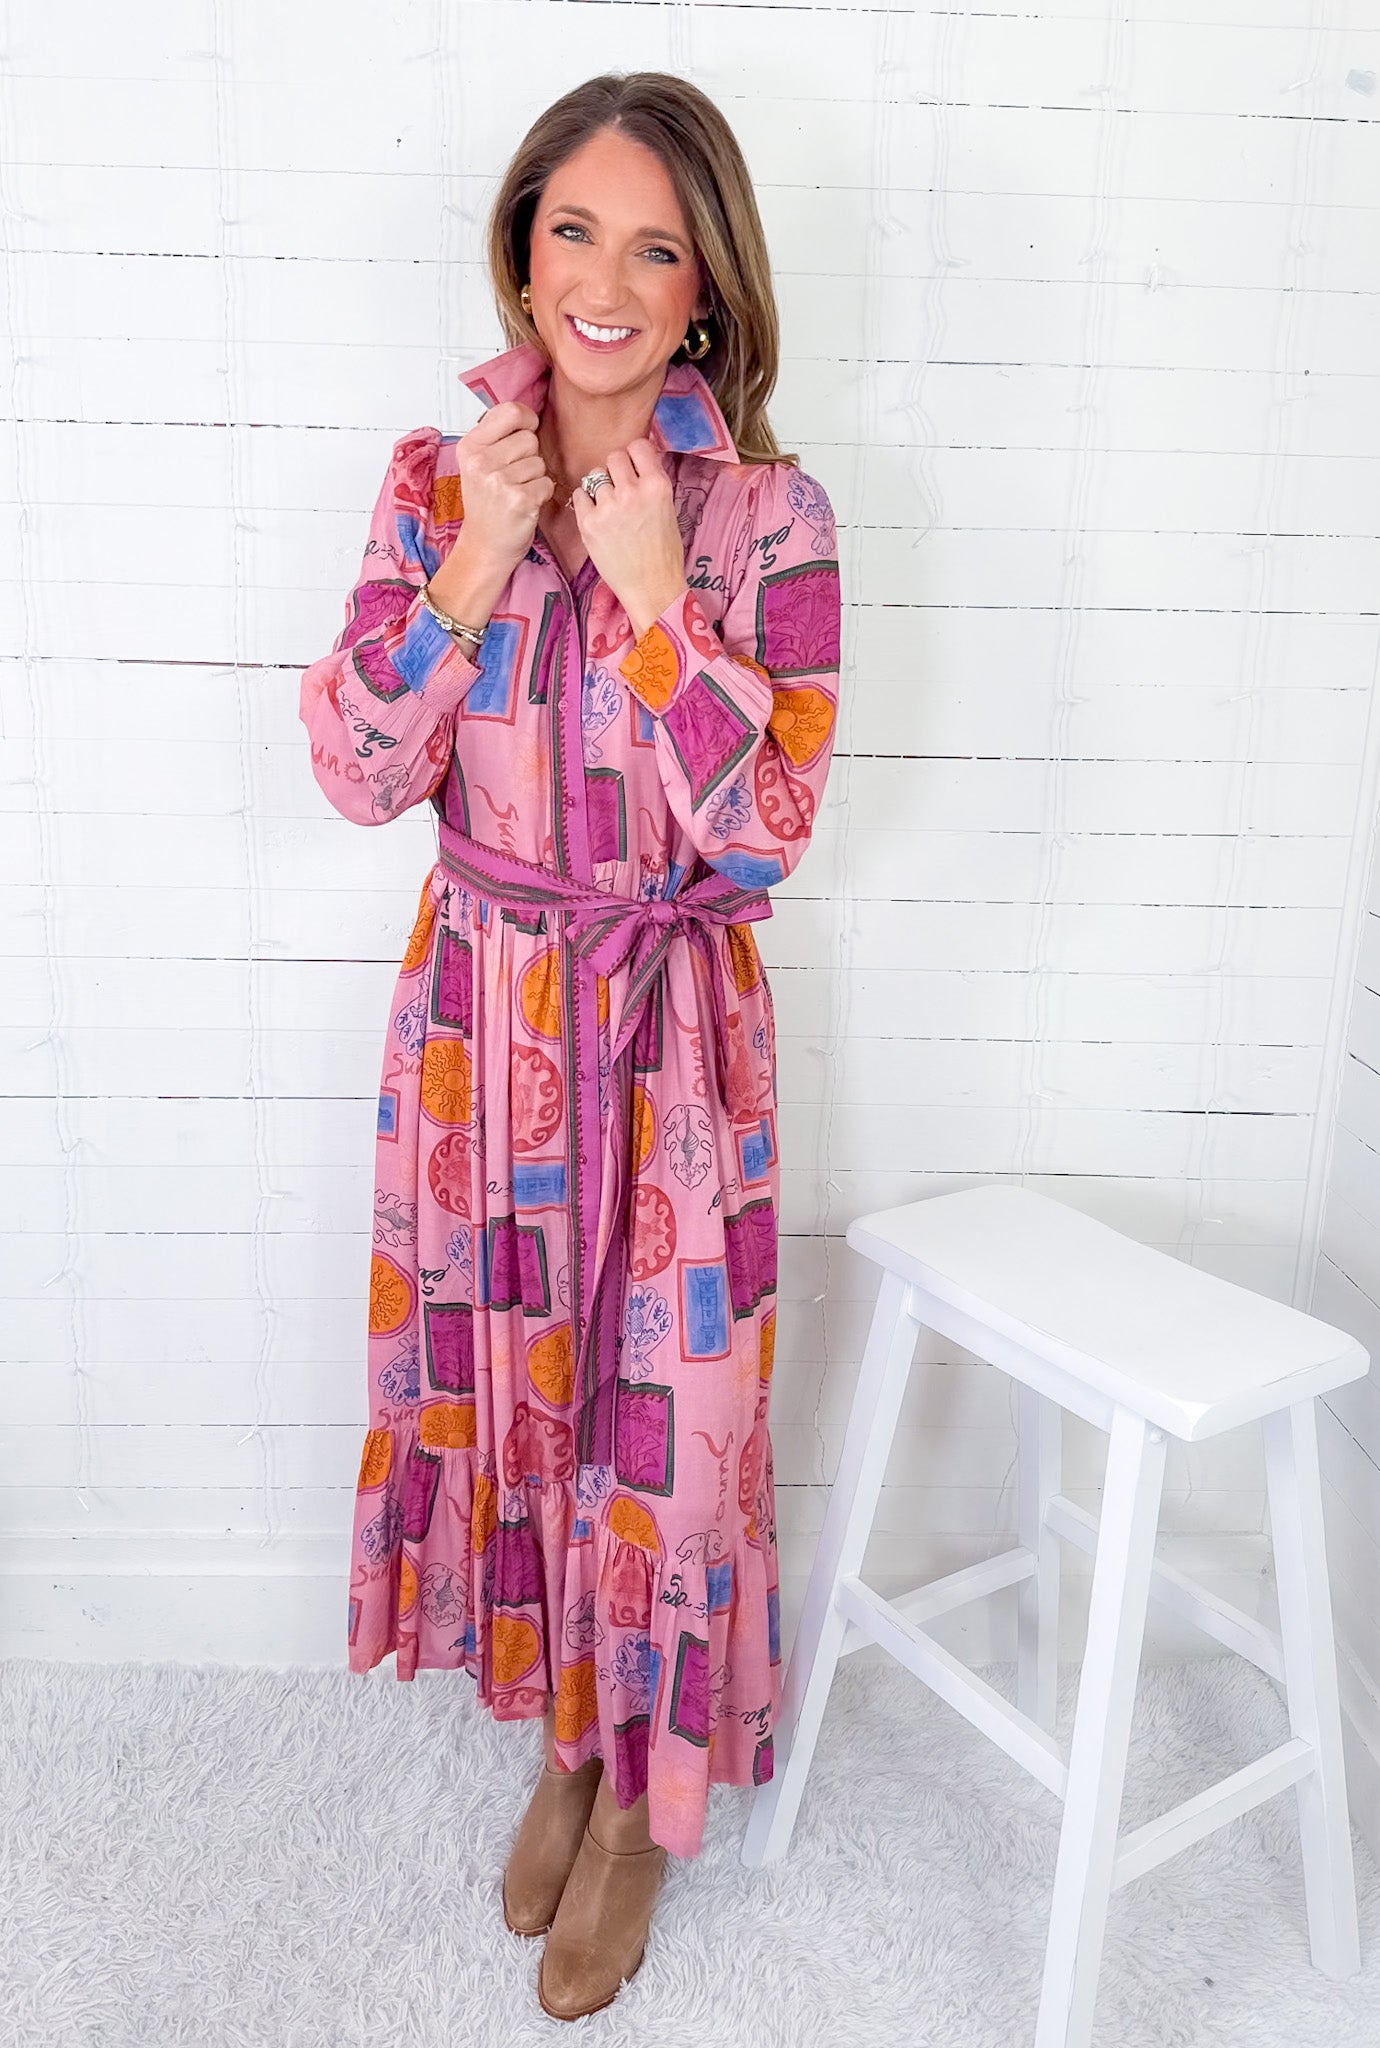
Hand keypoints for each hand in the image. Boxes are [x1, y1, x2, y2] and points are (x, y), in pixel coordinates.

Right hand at [451, 400, 555, 580]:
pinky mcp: (519, 500)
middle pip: (529, 438)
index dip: (527, 420)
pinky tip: (525, 503)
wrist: (485, 546)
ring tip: (517, 491)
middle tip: (513, 476)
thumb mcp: (478, 464)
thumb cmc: (487, 504)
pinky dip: (542, 494)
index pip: (510, 411)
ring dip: (535, 477)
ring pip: (540, 462)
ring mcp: (499, 481)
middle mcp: (481, 462)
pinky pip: (547, 483)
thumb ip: (497, 436)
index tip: (525, 431)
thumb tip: (527, 413)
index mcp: (470, 446)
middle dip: (529, 456)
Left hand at [569, 439, 686, 638]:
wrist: (652, 588)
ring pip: (595, 476)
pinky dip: (586, 503)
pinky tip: (598, 518)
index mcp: (657, 486)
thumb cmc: (663, 552)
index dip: (634, 456)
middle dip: (616, 471)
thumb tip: (633, 463)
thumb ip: (650, 484)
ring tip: (610, 510)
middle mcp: (633, 492)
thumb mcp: (668, 509)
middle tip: (620, 491)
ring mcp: (608, 507)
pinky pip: (579, 495)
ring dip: (600, 488)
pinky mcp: (589, 523)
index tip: (633, 468)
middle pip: (614, 457)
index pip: (638, 446)